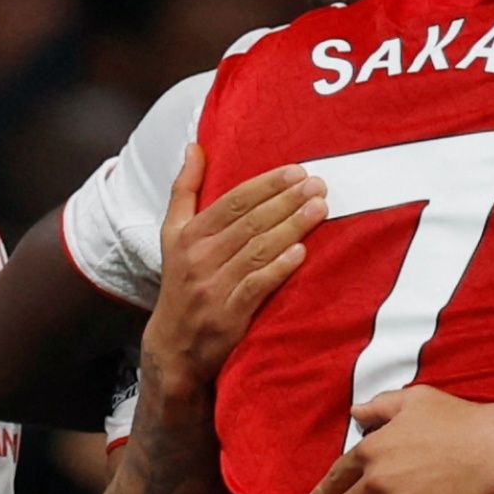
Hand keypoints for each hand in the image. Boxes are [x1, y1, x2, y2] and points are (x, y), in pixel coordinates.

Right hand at [143, 144, 323, 401]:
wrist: (173, 346)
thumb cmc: (180, 282)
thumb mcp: (172, 234)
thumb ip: (184, 189)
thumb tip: (194, 146)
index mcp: (189, 234)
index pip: (232, 201)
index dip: (266, 185)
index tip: (296, 170)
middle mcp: (200, 258)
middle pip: (250, 222)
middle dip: (287, 201)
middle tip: (319, 185)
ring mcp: (214, 287)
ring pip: (257, 250)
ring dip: (291, 228)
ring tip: (320, 209)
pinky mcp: (228, 315)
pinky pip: (256, 287)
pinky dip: (278, 269)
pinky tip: (301, 253)